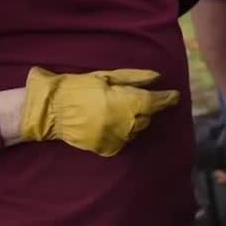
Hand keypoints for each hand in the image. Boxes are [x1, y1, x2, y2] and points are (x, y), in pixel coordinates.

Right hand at [20, 67, 179, 156]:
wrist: (50, 112)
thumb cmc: (77, 88)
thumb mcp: (106, 77)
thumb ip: (134, 78)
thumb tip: (157, 78)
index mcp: (127, 103)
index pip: (156, 102)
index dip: (167, 98)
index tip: (175, 96)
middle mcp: (125, 124)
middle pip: (147, 117)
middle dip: (146, 107)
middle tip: (134, 98)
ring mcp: (116, 139)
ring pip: (137, 130)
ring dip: (134, 120)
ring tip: (118, 110)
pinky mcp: (107, 149)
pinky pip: (124, 141)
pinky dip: (122, 133)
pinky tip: (111, 123)